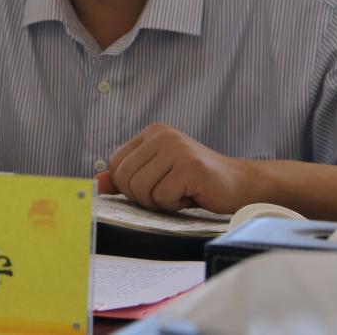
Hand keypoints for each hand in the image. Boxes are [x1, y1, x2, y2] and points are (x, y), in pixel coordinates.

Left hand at [96, 123, 249, 213]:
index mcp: (152, 132)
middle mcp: (163, 134)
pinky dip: (175, 205)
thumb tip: (97, 182)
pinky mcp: (190, 167)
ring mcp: (177, 149)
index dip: (129, 186)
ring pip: (141, 189)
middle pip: (125, 179)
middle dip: (144, 197)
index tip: (154, 186)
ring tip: (181, 193)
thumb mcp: (157, 174)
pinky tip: (192, 196)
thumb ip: (127, 177)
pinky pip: (162, 198)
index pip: (116, 164)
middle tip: (169, 193)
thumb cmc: (195, 182)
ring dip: (160, 202)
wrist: (239, 184)